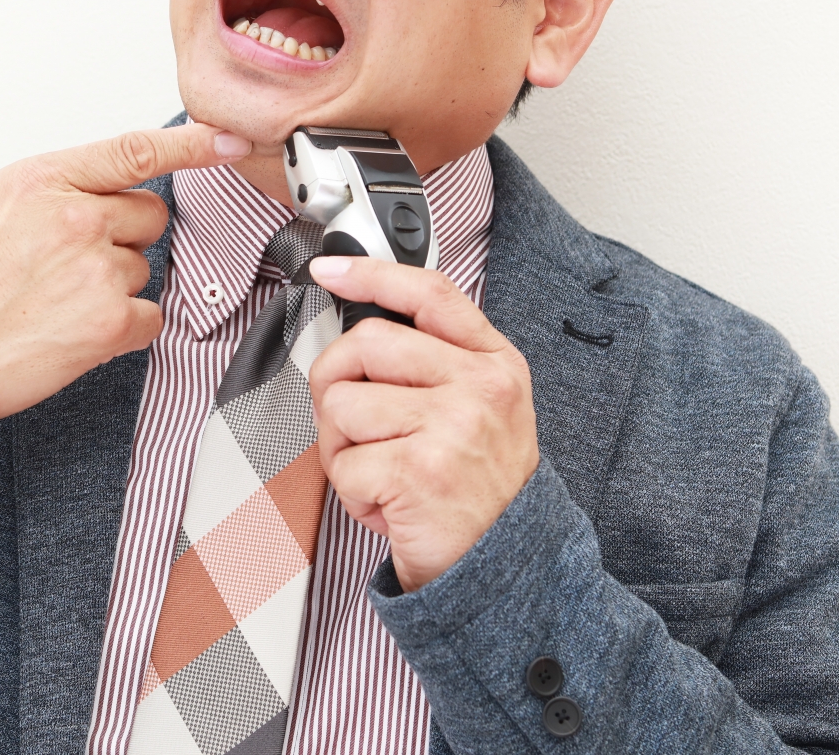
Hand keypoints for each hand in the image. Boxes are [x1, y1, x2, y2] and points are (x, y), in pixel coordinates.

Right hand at [0, 123, 250, 469]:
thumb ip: (25, 196)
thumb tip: (49, 201)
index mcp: (39, 180)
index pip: (132, 150)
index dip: (189, 143)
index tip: (226, 138)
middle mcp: (75, 217)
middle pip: (148, 216)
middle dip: (123, 236)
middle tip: (71, 266)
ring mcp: (96, 270)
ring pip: (144, 268)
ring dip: (114, 286)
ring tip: (54, 307)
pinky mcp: (108, 323)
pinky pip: (149, 317)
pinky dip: (123, 330)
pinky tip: (75, 336)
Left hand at [306, 255, 539, 591]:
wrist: (508, 570)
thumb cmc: (480, 489)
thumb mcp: (482, 409)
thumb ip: (436, 360)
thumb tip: (360, 324)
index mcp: (494, 363)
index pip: (429, 293)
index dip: (371, 272)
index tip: (330, 269)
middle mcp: (479, 389)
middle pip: (366, 342)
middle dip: (335, 380)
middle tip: (349, 421)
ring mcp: (451, 429)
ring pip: (343, 404)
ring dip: (342, 446)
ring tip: (379, 471)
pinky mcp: (418, 473)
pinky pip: (343, 464)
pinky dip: (352, 492)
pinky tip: (387, 504)